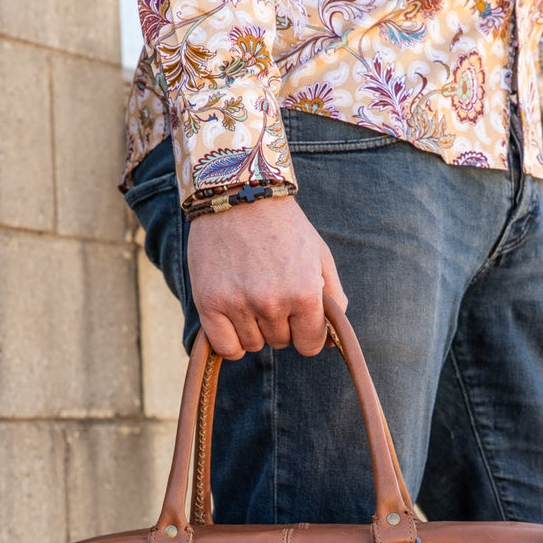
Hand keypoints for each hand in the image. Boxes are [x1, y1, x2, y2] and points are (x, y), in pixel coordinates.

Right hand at [187, 195, 346, 359]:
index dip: (306, 332)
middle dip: (280, 324)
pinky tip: (234, 318)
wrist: (239, 195)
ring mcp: (238, 304)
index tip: (298, 315)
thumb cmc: (284, 227)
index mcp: (305, 293)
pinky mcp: (208, 303)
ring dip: (254, 328)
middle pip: (280, 343)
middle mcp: (272, 302)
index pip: (310, 345)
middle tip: (270, 290)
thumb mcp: (320, 256)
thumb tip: (329, 343)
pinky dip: (231, 340)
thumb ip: (334, 300)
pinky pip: (225, 347)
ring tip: (250, 293)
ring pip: (253, 345)